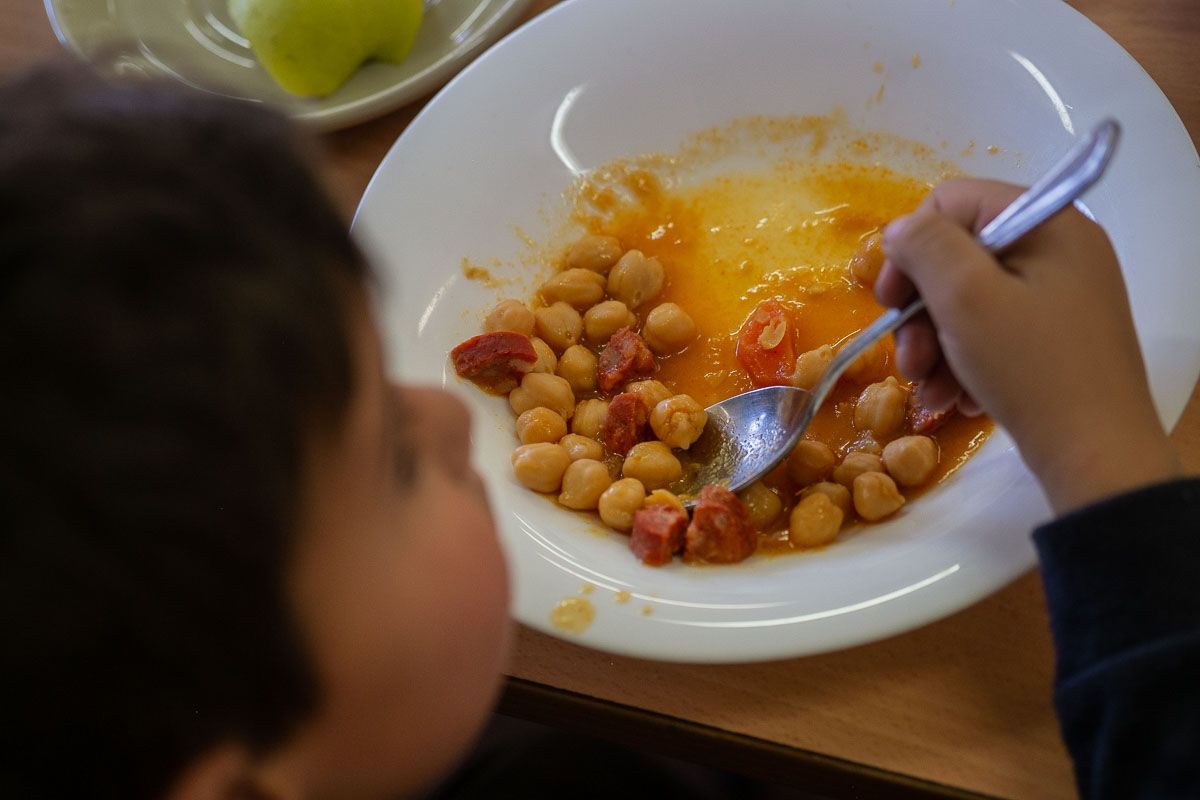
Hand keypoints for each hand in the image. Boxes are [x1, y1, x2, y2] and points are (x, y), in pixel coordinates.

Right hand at [876, 178, 1179, 513]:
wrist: (1097, 456)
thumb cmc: (1032, 368)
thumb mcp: (966, 298)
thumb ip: (926, 248)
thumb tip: (901, 230)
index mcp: (1046, 222)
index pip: (953, 203)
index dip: (911, 248)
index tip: (891, 302)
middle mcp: (1057, 250)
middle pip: (957, 258)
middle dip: (920, 312)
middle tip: (908, 360)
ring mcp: (1059, 296)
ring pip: (968, 302)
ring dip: (935, 346)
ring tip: (928, 390)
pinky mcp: (1055, 338)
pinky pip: (992, 333)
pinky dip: (964, 363)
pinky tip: (955, 399)